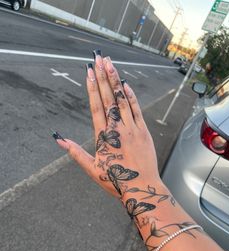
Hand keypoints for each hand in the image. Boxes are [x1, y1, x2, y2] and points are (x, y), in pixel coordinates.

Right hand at [55, 52, 159, 200]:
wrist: (142, 188)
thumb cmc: (116, 181)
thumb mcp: (92, 169)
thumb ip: (75, 152)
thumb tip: (58, 139)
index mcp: (103, 137)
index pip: (96, 106)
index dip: (92, 88)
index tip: (89, 72)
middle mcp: (117, 128)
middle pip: (109, 98)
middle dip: (103, 76)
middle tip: (98, 58)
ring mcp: (132, 128)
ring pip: (122, 100)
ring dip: (116, 80)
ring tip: (110, 63)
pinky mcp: (143, 131)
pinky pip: (136, 109)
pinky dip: (131, 96)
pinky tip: (126, 84)